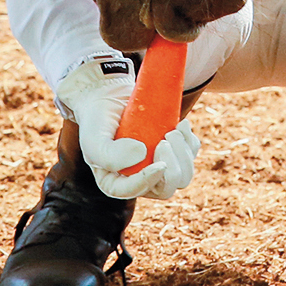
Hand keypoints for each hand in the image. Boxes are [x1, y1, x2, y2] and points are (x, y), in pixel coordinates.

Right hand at [53, 54, 200, 200]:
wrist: (109, 95)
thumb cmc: (98, 119)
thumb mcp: (95, 139)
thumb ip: (109, 155)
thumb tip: (142, 155)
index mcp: (118, 184)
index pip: (137, 190)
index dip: (151, 179)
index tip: (159, 160)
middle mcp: (139, 180)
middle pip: (166, 188)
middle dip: (172, 166)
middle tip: (166, 139)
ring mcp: (156, 166)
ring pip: (183, 176)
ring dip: (183, 154)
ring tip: (173, 131)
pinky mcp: (171, 152)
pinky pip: (190, 154)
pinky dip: (189, 141)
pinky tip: (181, 124)